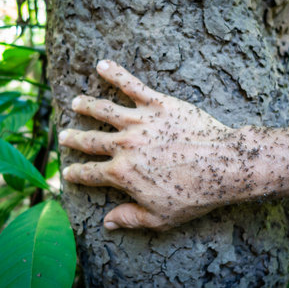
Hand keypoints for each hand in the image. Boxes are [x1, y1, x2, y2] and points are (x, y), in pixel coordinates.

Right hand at [59, 60, 238, 230]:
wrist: (224, 165)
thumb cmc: (195, 195)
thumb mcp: (160, 218)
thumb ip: (130, 219)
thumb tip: (106, 223)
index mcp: (123, 174)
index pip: (90, 174)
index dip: (76, 174)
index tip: (67, 172)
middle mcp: (125, 146)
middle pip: (91, 141)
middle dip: (74, 139)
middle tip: (64, 135)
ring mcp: (140, 122)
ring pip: (104, 110)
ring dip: (86, 105)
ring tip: (75, 102)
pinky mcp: (157, 104)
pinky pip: (131, 84)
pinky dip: (115, 73)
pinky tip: (102, 64)